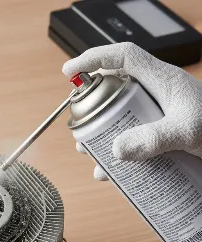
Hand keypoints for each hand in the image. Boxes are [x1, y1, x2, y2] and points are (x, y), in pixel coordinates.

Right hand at [63, 42, 201, 179]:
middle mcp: (155, 94)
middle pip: (114, 89)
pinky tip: (108, 170)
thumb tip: (115, 150)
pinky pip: (129, 137)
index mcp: (162, 80)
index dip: (93, 59)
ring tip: (87, 149)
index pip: (123, 57)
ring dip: (99, 133)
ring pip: (118, 116)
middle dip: (91, 106)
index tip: (69, 72)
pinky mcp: (157, 132)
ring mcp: (155, 114)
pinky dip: (114, 152)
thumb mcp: (187, 131)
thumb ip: (153, 139)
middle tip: (79, 123)